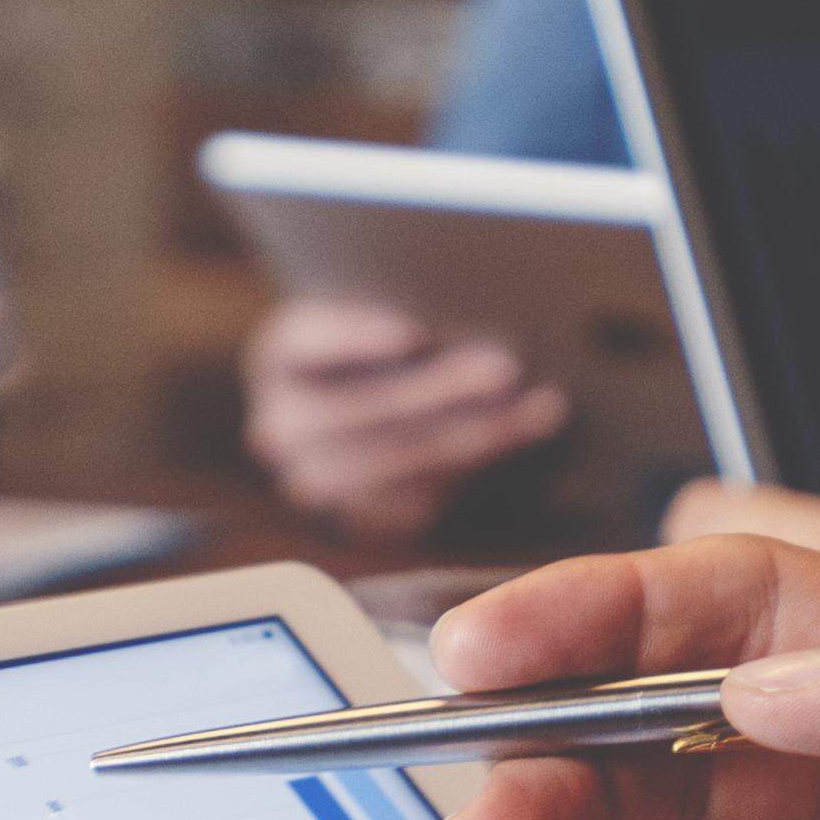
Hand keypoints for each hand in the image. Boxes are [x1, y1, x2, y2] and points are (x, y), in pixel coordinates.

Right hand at [244, 298, 562, 542]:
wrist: (377, 402)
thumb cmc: (394, 328)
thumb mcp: (384, 302)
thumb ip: (411, 298)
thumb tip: (471, 300)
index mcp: (281, 353)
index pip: (309, 340)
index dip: (357, 337)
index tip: (416, 332)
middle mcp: (283, 424)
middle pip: (365, 409)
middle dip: (441, 389)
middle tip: (507, 366)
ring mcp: (317, 481)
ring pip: (401, 463)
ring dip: (477, 434)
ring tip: (538, 407)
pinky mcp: (361, 520)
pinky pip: (420, 501)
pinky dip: (478, 467)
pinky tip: (523, 435)